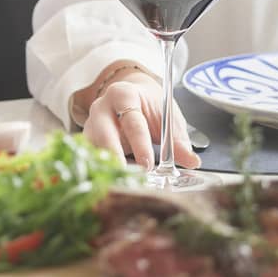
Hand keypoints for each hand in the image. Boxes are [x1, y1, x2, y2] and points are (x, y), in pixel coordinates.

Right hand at [82, 71, 199, 169]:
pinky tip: (111, 180)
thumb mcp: (167, 116)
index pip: (132, 122)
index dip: (140, 145)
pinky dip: (100, 168)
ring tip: (121, 182)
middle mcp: (101, 107)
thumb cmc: (149, 105)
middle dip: (115, 157)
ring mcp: (90, 123)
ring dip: (107, 166)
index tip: (148, 165)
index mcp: (123, 94)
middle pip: (104, 134)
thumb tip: (192, 162)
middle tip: (128, 177)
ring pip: (93, 147)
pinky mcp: (85, 138)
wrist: (132, 94)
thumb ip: (178, 139)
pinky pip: (89, 155)